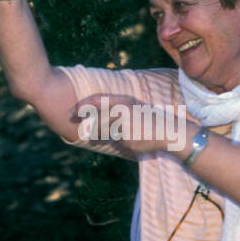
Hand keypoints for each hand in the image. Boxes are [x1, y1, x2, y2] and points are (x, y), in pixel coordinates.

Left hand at [70, 93, 191, 156]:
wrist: (167, 132)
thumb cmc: (148, 122)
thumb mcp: (132, 111)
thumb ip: (115, 114)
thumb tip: (96, 122)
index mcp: (123, 100)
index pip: (97, 99)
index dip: (82, 105)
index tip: (72, 111)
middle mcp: (121, 109)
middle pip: (95, 115)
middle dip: (83, 120)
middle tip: (75, 124)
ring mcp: (122, 122)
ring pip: (102, 129)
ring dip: (98, 134)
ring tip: (103, 136)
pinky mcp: (125, 135)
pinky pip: (115, 139)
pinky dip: (119, 141)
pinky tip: (131, 140)